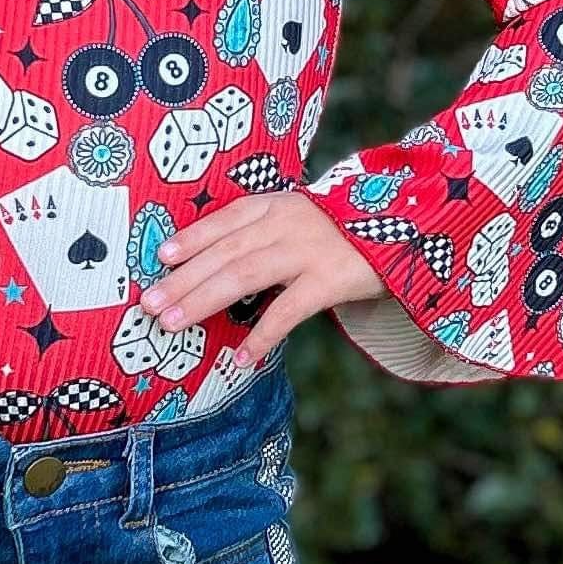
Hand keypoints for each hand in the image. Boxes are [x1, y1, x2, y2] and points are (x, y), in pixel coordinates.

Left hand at [139, 191, 382, 375]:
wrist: (413, 227)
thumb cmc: (349, 231)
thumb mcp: (306, 217)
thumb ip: (269, 232)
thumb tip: (220, 264)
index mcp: (278, 204)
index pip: (225, 220)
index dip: (192, 238)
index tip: (161, 257)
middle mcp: (286, 223)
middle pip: (224, 252)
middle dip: (183, 279)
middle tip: (148, 303)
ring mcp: (307, 250)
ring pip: (242, 276)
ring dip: (203, 301)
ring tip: (173, 323)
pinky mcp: (330, 280)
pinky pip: (287, 311)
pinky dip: (261, 337)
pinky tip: (241, 359)